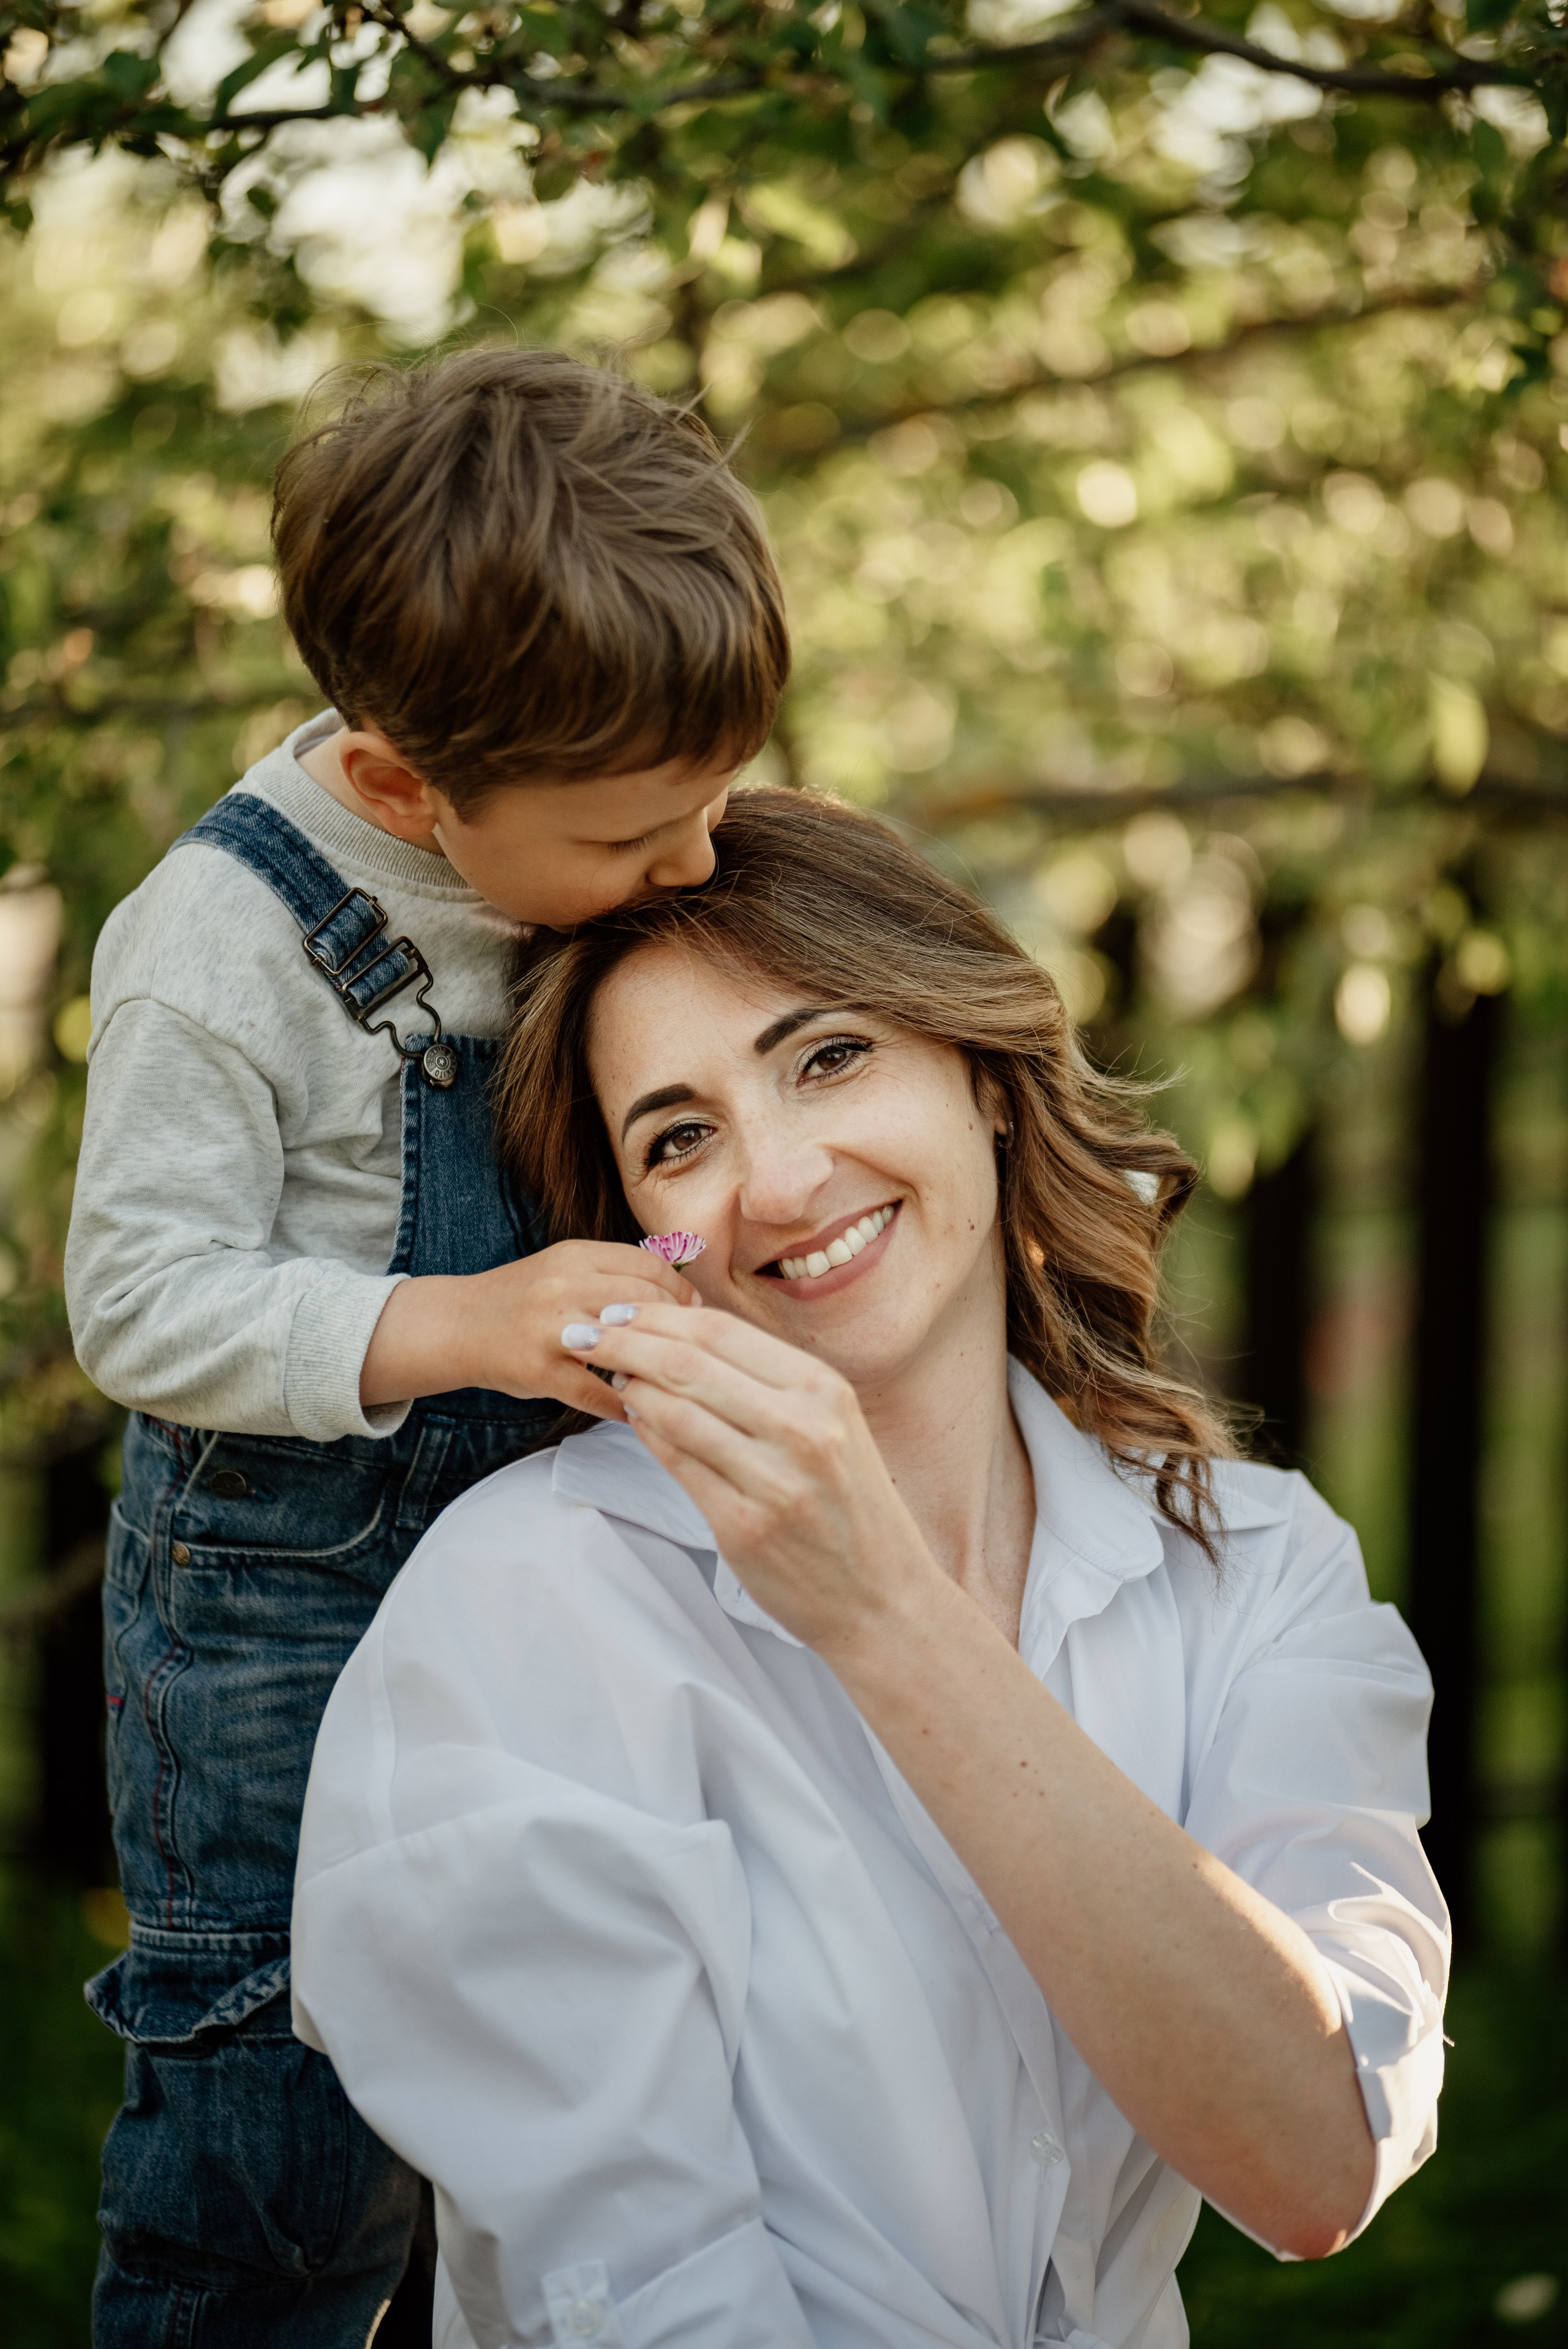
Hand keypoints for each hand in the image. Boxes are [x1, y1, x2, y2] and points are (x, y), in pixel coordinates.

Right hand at [361, 1243, 697, 1417]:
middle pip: (647, 1301)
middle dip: (676, 1326)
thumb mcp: (566, 1267)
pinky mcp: (540, 1371)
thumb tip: (680, 1291)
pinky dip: (624, 1404)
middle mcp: (564, 1285)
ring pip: (627, 1342)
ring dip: (655, 1364)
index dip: (680, 1291)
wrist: (458, 1324)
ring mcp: (551, 1330)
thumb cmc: (523, 1300)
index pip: (650, 1266)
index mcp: (576, 1255)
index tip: (693, 1311)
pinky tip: (636, 1408)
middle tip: (687, 1348)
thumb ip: (614, 1273)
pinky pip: (598, 1393)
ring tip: (668, 1377)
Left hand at [566, 1304, 945, 1650]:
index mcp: (824, 1390)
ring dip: (629, 1385)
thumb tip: (685, 1343)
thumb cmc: (851, 1509)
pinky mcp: (743, 1526)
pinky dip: (647, 1433)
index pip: (723, 1331)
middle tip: (584, 1331)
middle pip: (690, 1362)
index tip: (620, 1308)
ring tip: (605, 1373)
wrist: (883, 1599)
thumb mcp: (833, 1427)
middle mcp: (802, 1427)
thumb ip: (770, 1386)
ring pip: (676, 1411)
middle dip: (625, 1340)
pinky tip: (633, 1417)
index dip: (660, 1314)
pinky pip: (678, 1465)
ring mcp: (772, 1479)